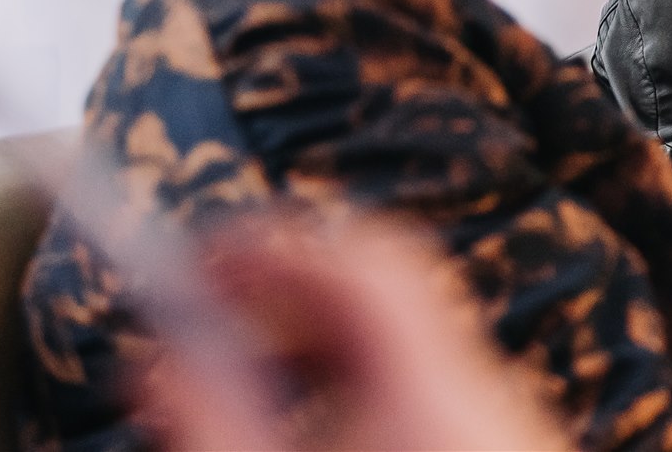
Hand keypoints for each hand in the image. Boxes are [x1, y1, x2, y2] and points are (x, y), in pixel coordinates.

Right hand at [140, 213, 569, 451]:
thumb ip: (205, 419)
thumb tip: (155, 360)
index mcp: (427, 392)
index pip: (357, 256)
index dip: (270, 241)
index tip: (195, 262)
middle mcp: (490, 397)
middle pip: (386, 295)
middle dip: (289, 300)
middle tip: (210, 329)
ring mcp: (516, 430)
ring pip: (412, 351)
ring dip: (326, 356)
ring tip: (253, 401)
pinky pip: (440, 399)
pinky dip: (370, 400)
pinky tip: (319, 440)